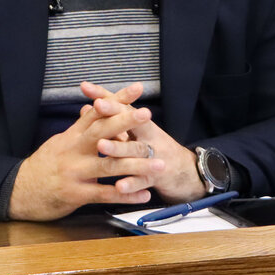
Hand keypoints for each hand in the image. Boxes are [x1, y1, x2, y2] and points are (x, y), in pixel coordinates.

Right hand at [8, 83, 162, 221]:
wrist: (18, 192)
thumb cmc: (44, 165)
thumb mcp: (60, 142)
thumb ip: (80, 127)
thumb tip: (95, 107)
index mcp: (72, 136)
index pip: (97, 112)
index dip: (116, 99)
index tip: (137, 88)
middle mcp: (74, 150)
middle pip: (102, 132)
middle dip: (126, 122)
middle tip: (147, 114)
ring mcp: (75, 172)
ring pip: (110, 166)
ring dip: (137, 165)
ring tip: (160, 165)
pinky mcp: (76, 194)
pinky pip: (105, 194)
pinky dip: (126, 194)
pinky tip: (144, 194)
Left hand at [80, 81, 206, 203]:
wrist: (187, 173)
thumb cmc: (155, 149)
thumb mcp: (137, 132)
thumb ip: (114, 121)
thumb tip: (88, 106)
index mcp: (142, 124)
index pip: (123, 106)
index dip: (106, 96)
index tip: (87, 88)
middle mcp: (149, 136)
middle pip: (132, 122)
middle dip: (114, 113)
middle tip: (97, 105)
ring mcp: (154, 156)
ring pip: (135, 150)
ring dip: (119, 148)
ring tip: (102, 146)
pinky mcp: (157, 177)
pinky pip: (143, 180)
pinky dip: (132, 183)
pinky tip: (119, 186)